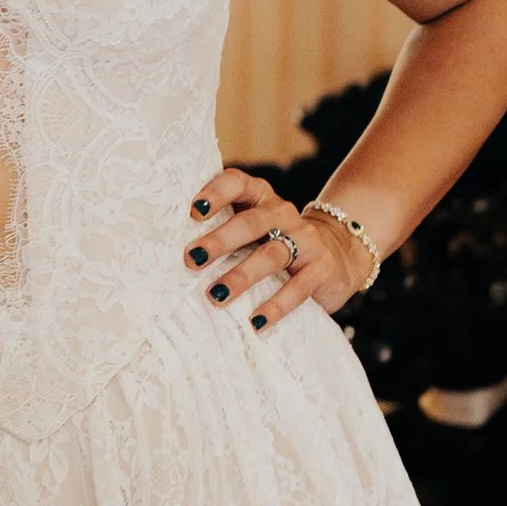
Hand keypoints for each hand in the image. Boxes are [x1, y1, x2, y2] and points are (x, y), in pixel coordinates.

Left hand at [184, 167, 371, 336]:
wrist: (341, 252)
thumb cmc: (277, 241)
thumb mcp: (254, 229)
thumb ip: (222, 230)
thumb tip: (165, 251)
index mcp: (260, 198)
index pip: (238, 183)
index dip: (216, 193)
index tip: (193, 211)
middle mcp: (283, 214)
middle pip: (251, 222)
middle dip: (220, 240)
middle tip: (192, 259)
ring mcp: (306, 240)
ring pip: (271, 255)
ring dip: (241, 276)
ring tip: (216, 296)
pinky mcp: (322, 269)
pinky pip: (298, 287)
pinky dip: (276, 306)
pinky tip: (255, 322)